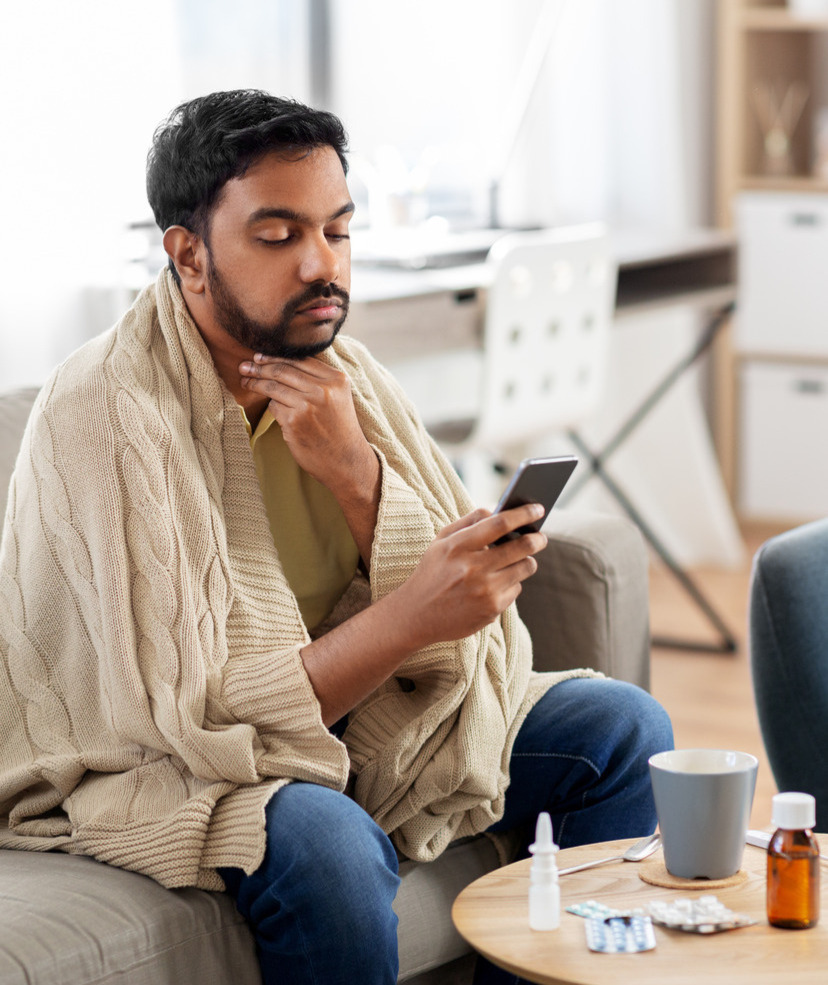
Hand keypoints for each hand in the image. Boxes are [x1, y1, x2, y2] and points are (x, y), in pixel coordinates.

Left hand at [239, 354, 376, 493]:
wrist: (347, 462)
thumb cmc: (340, 429)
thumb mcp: (339, 397)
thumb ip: (319, 379)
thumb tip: (283, 363)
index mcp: (336, 379)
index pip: (299, 359)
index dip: (275, 356)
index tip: (260, 356)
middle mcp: (323, 389)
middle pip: (282, 370)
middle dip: (260, 367)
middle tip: (245, 366)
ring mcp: (307, 406)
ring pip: (273, 387)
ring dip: (256, 383)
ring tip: (245, 382)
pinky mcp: (294, 422)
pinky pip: (274, 407)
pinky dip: (271, 406)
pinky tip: (271, 409)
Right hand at [394, 504, 547, 647]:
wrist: (416, 616)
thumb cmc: (432, 573)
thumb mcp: (441, 542)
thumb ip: (468, 522)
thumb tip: (498, 510)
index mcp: (458, 546)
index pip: (499, 523)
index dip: (523, 514)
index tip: (538, 508)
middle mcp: (472, 568)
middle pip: (521, 546)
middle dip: (537, 539)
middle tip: (541, 537)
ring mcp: (484, 591)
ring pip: (525, 568)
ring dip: (527, 561)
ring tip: (520, 559)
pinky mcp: (492, 609)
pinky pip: (516, 589)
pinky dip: (511, 583)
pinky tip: (497, 584)